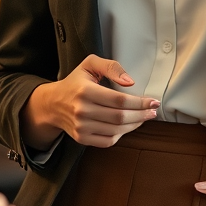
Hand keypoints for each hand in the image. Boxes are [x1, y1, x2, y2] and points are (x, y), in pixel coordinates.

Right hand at [20, 54, 158, 148]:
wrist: (53, 104)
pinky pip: (108, 141)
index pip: (119, 100)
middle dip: (141, 114)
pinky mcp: (82, 138)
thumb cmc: (75, 82)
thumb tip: (130, 82)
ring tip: (144, 117)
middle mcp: (82, 111)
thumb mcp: (90, 64)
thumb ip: (111, 67)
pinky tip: (127, 126)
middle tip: (153, 111)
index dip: (139, 102)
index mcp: (85, 91)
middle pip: (120, 117)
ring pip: (116, 130)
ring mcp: (81, 127)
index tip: (153, 101)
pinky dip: (121, 135)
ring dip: (135, 125)